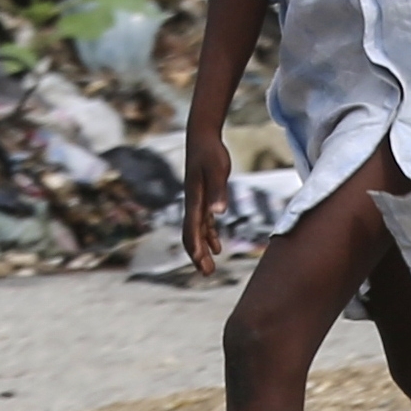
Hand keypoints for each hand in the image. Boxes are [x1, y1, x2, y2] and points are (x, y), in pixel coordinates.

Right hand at [180, 123, 229, 278]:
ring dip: (203, 250)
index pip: (191, 229)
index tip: (201, 263)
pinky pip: (204, 223)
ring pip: (197, 232)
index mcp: (194, 199)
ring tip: (209, 268)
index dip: (195, 247)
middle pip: (192, 235)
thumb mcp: (216, 171)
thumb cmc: (209, 152)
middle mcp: (192, 203)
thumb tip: (218, 213)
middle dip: (197, 255)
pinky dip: (209, 236)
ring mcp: (197, 201)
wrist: (201, 136)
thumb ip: (217, 192)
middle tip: (206, 274)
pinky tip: (217, 247)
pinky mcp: (204, 197)